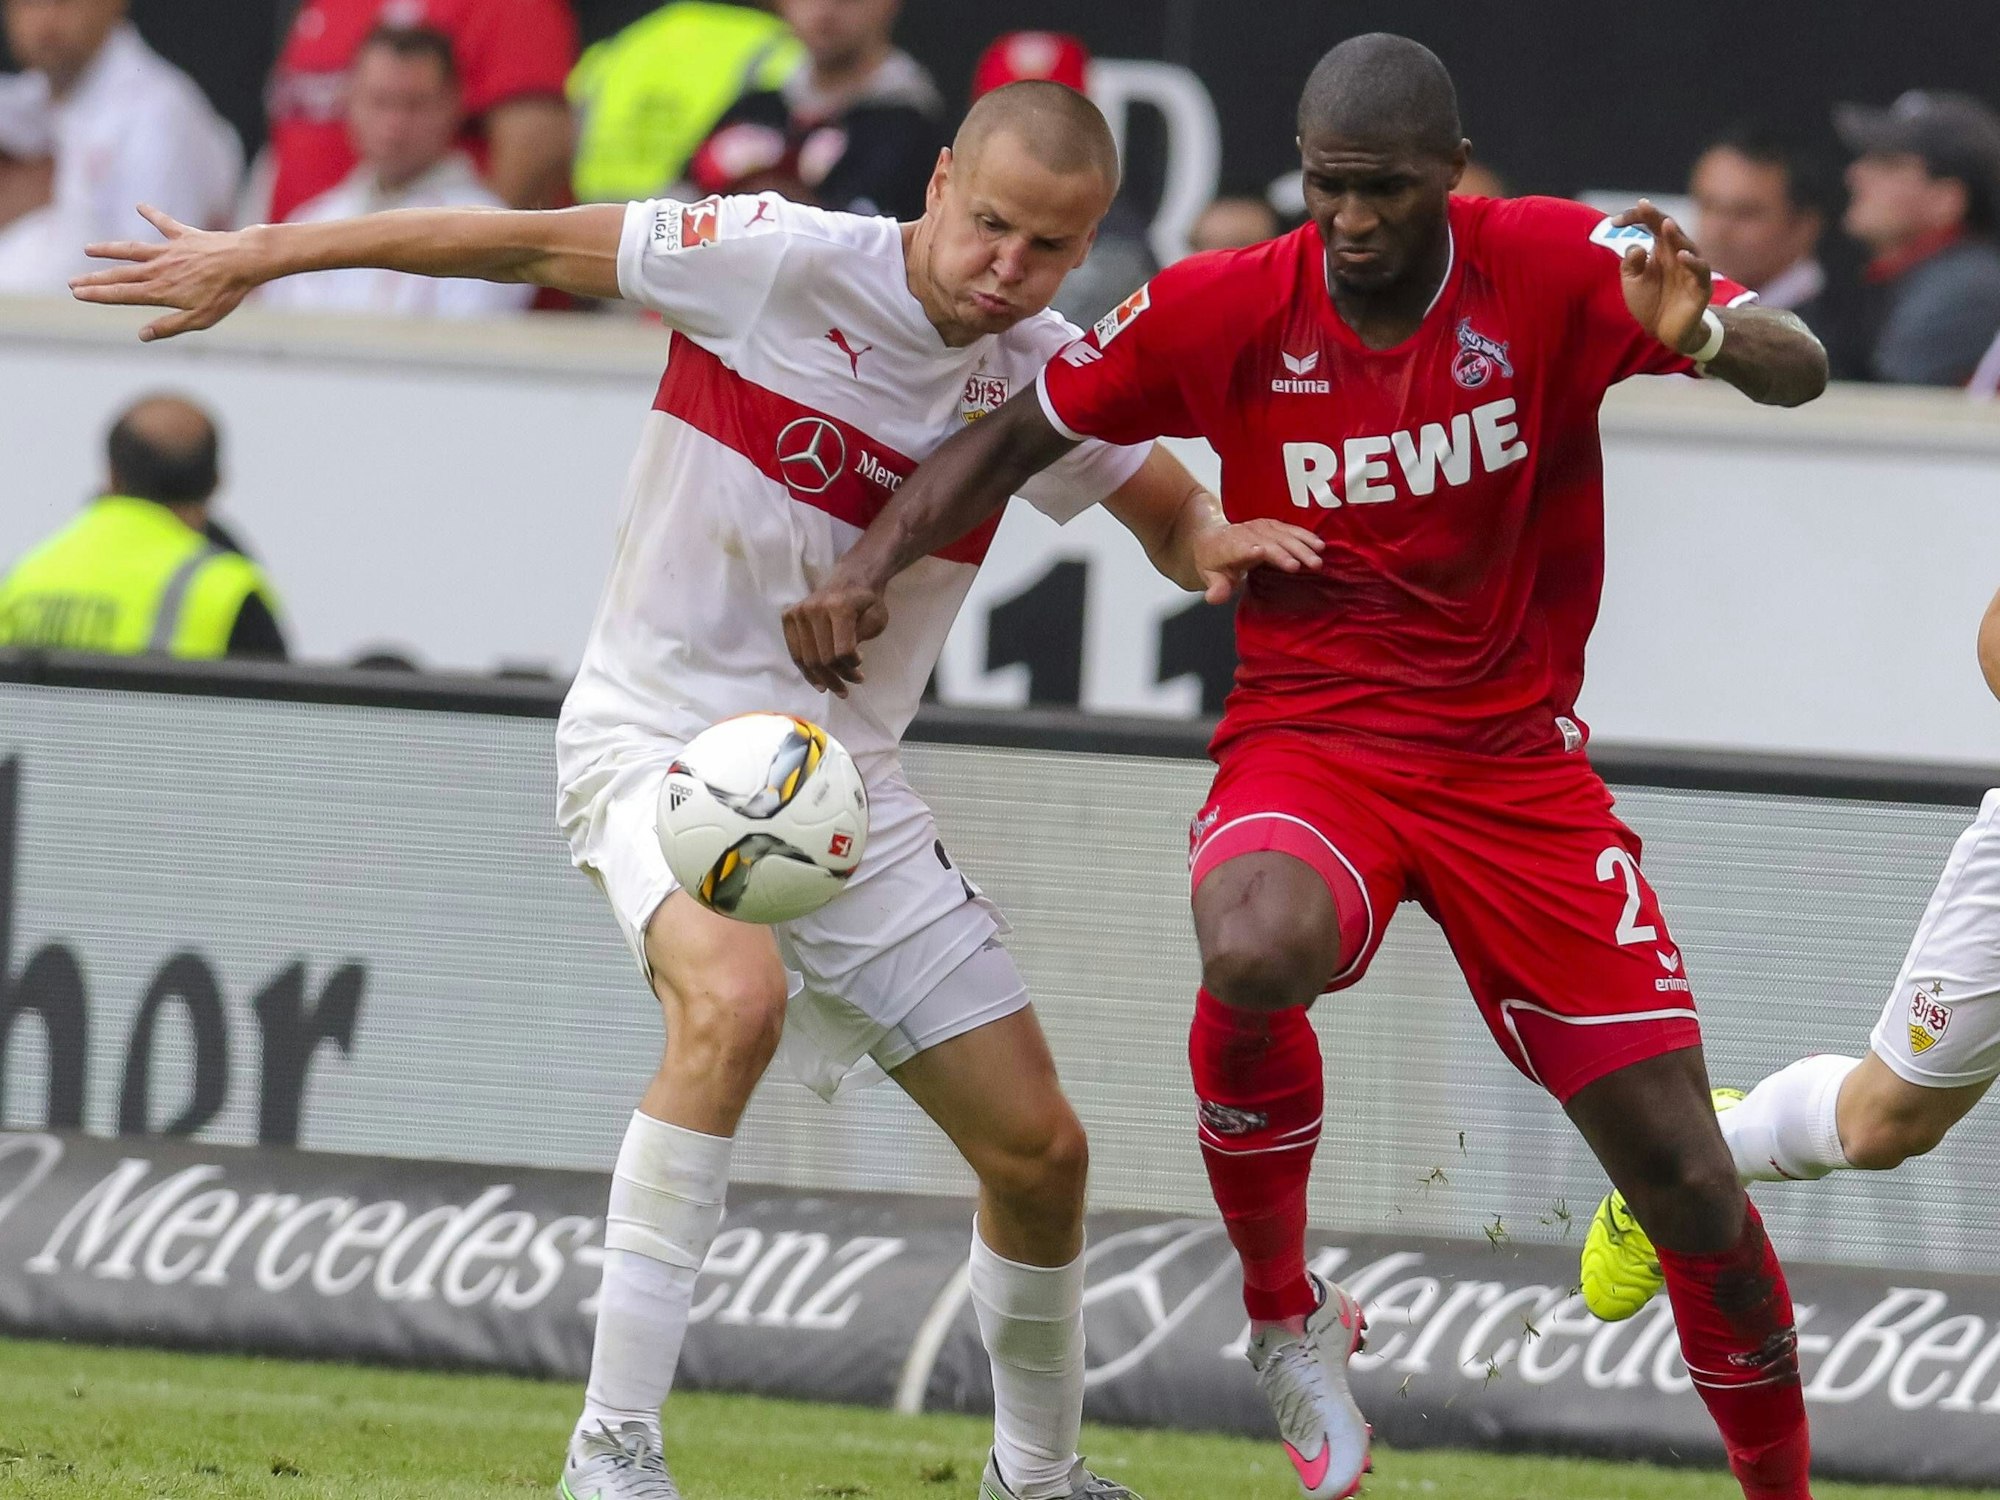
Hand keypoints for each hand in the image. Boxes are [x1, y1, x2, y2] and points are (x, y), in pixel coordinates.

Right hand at [69, 204, 265, 340]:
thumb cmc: (226, 293)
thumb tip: (142, 335)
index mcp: (160, 290)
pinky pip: (164, 223)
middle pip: (120, 274)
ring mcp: (169, 250)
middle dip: (95, 279)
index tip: (78, 294)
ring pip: (132, 249)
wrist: (245, 261)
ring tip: (88, 249)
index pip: (122, 294)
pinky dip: (152, 214)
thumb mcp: (200, 318)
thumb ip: (170, 326)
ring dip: (108, 249)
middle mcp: (159, 268)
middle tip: (72, 282)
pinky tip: (140, 206)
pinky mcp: (184, 236)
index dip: (98, 294)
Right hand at [782, 578, 890, 697]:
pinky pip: (795, 652)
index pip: (842, 650)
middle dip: (838, 677)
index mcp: (839, 607)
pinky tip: (818, 681)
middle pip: (822, 658)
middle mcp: (814, 608)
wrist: (851, 578)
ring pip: (807, 659)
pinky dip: (806, 670)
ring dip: (822, 678)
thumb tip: (845, 660)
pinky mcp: (789, 617)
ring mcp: (798, 612)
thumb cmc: (867, 601)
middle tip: (850, 687)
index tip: (861, 666)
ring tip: (837, 689)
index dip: (852, 665)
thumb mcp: (876, 619)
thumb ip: (861, 639)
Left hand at [1190, 518, 1323, 602]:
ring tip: (1317, 558)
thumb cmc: (1215, 560)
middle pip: (1269, 543)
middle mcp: (1247, 534)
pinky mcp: (1273, 525)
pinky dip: (1306, 536)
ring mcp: (1261, 527)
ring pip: (1283, 535)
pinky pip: (1291, 529)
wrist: (1213, 537)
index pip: (1241, 548)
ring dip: (1302, 546)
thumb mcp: (1210, 576)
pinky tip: (1319, 545)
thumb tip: (1214, 597)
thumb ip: (1216, 587)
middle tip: (1304, 565)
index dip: (1250, 550)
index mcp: (1230, 547)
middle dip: (1287, 552)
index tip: (1261, 553)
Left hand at [1613, 199, 1713, 355]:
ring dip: (1676, 235)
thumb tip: (1636, 246)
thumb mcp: (1632, 282)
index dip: (1634, 218)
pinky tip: (1681, 256)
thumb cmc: (1650, 302)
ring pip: (1686, 245)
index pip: (1650, 225)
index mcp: (1660, 249)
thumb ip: (1630, 264)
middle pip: (1668, 229)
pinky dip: (1692, 262)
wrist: (1663, 332)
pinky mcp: (1701, 286)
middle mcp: (1676, 254)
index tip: (1614, 222)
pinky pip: (1699, 270)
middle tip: (1644, 206)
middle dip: (1656, 217)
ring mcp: (1690, 268)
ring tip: (1665, 224)